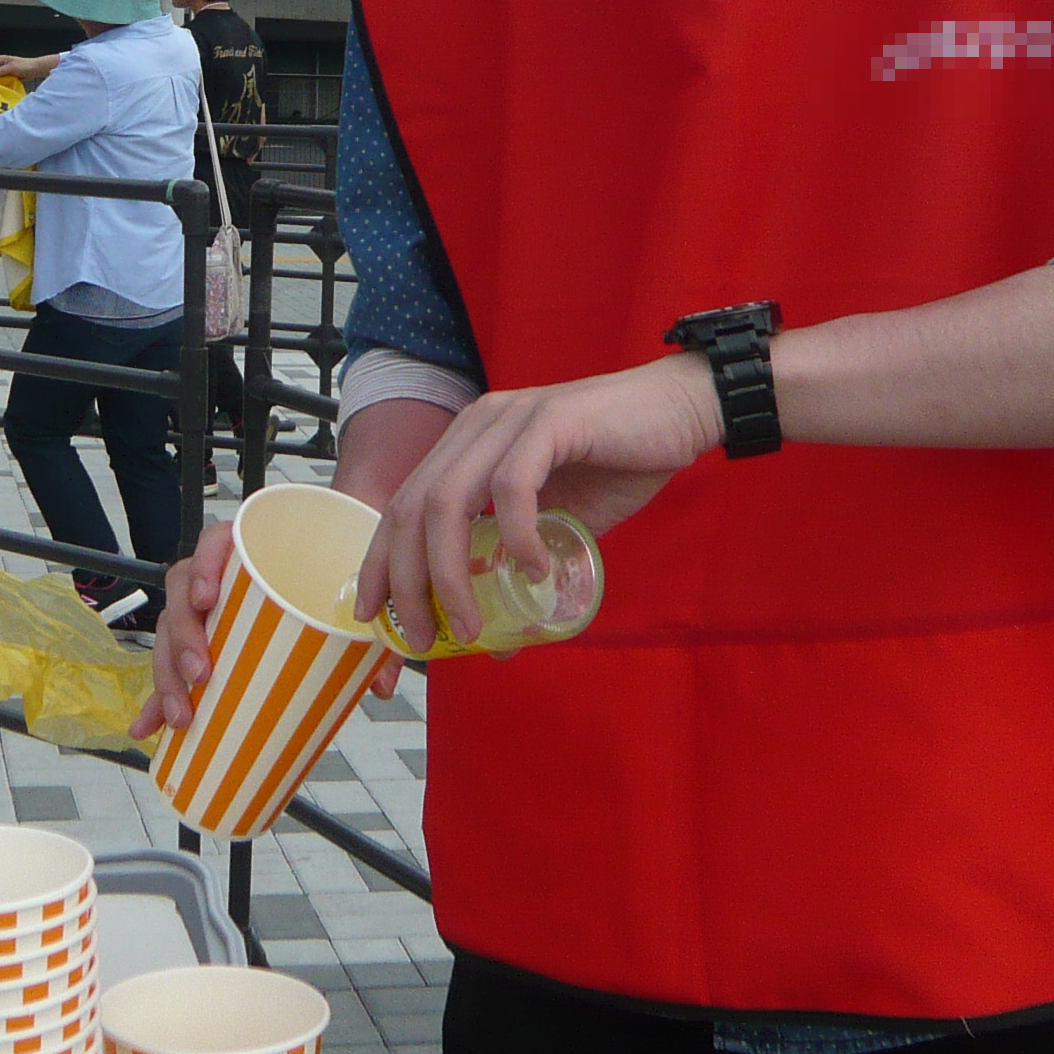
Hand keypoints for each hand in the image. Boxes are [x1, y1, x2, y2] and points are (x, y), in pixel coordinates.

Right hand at [0, 54, 53, 86]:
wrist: (36, 69)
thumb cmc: (26, 65)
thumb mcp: (12, 68)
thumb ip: (1, 71)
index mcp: (2, 59)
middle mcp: (2, 64)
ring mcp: (6, 70)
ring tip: (0, 83)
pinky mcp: (10, 76)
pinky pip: (2, 79)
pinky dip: (1, 83)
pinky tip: (4, 86)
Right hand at [128, 520, 397, 744]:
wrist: (337, 564)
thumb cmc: (337, 571)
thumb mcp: (354, 594)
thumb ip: (371, 637)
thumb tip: (381, 686)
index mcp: (254, 547)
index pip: (215, 542)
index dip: (204, 566)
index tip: (207, 600)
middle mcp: (222, 576)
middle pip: (183, 596)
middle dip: (182, 639)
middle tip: (201, 675)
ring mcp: (209, 612)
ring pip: (171, 635)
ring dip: (167, 676)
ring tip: (183, 716)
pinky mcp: (203, 645)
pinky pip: (171, 669)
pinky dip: (157, 701)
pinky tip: (148, 729)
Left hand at [352, 356, 722, 652]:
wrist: (681, 411)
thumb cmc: (620, 465)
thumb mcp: (560, 527)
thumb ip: (524, 569)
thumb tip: (498, 642)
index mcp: (468, 444)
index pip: (403, 504)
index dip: (381, 560)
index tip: (372, 614)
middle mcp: (477, 426)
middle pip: (413, 507)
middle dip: (407, 580)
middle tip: (422, 636)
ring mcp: (510, 420)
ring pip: (448, 501)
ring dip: (451, 573)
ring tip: (471, 624)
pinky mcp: (550, 421)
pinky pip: (512, 488)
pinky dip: (516, 537)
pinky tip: (536, 568)